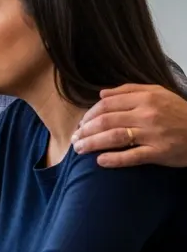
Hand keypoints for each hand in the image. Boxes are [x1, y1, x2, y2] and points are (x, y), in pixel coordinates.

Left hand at [72, 84, 186, 167]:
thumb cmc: (179, 111)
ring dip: (93, 143)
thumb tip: (101, 94)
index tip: (80, 123)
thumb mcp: (158, 92)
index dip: (89, 115)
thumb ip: (128, 90)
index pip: (107, 105)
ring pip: (114, 137)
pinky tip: (100, 161)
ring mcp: (153, 134)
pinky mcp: (160, 152)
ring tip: (80, 149)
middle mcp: (146, 114)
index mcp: (144, 98)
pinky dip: (114, 159)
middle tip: (74, 138)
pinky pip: (132, 157)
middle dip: (85, 130)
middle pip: (106, 121)